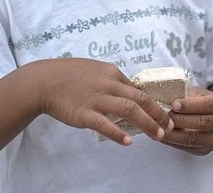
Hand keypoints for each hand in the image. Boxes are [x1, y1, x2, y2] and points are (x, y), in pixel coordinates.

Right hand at [36, 58, 173, 145]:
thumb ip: (111, 81)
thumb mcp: (94, 71)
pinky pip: (104, 124)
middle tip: (169, 126)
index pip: (138, 89)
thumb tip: (127, 92)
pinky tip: (127, 142)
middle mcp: (107, 83)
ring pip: (128, 109)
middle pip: (140, 98)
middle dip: (158, 113)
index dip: (153, 103)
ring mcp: (96, 98)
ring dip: (147, 123)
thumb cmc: (68, 76)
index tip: (163, 114)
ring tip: (158, 136)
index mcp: (111, 73)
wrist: (43, 81)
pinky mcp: (84, 113)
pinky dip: (118, 133)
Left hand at [161, 86, 212, 155]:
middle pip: (202, 123)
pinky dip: (173, 142)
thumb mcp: (196, 93)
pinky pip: (187, 148)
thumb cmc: (199, 101)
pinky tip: (162, 136)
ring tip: (159, 128)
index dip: (189, 105)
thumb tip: (163, 96)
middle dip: (180, 120)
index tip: (173, 104)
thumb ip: (184, 94)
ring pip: (193, 139)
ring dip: (174, 134)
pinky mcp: (205, 150)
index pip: (206, 105)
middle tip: (163, 116)